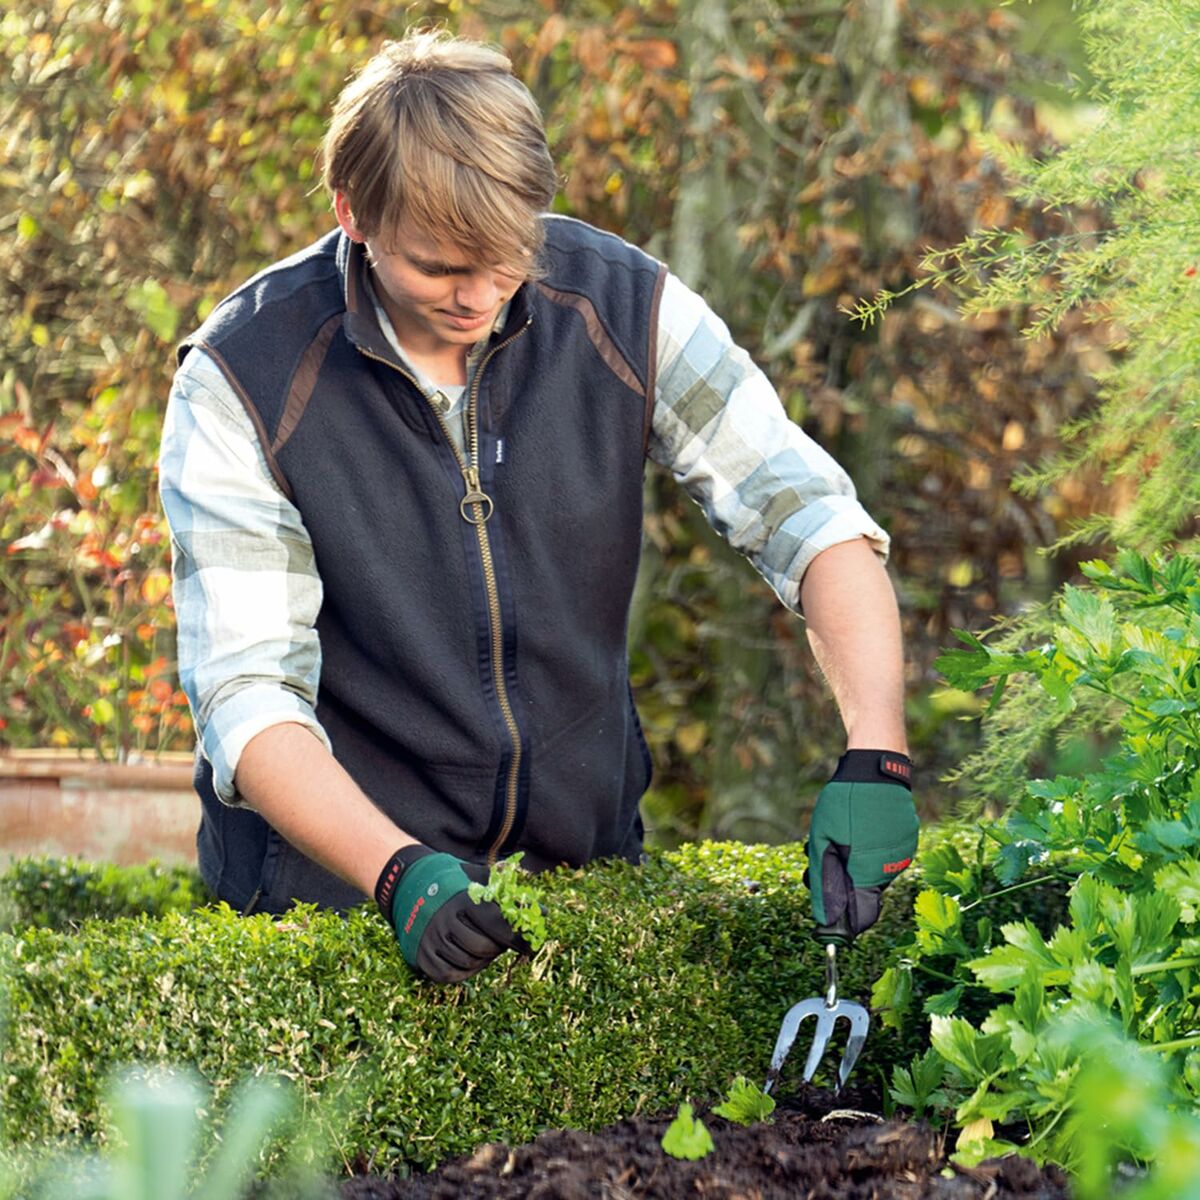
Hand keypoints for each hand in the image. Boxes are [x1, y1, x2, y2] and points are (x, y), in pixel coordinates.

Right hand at [376, 845, 527, 982]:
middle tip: (501, 942)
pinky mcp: (421, 955)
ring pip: (468, 962)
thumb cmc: (454, 882)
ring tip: (484, 946)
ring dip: (483, 959)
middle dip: (498, 948)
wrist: (410, 884)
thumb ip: (511, 895)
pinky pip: (450, 975)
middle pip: (484, 948)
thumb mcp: (478, 877)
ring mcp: (430, 939)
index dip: (518, 938)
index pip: (498, 925)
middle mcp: (445, 920)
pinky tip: (470, 959)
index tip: (530, 946)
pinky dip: (465, 971)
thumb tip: (545, 912)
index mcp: (463, 899)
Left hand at [805, 750, 918, 938]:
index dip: (841, 920)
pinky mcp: (906, 839)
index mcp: (872, 874)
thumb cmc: (846, 803)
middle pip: (862, 892)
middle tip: (816, 859)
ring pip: (871, 872)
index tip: (824, 921)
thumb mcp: (824, 840)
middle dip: (839, 883)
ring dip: (852, 864)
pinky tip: (855, 830)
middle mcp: (892, 870)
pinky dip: (866, 849)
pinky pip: (883, 854)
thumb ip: (824, 880)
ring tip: (837, 837)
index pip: (861, 917)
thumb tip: (824, 916)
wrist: (877, 768)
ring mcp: (902, 853)